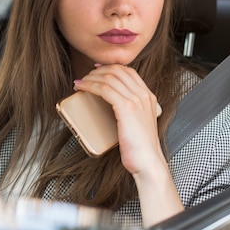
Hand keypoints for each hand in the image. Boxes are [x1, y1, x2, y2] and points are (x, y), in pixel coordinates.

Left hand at [73, 64, 183, 225]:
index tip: (97, 69)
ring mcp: (136, 100)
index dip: (111, 67)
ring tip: (80, 83)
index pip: (129, 71)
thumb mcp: (138, 123)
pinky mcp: (126, 107)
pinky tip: (82, 88)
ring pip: (109, 78)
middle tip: (85, 76)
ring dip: (91, 77)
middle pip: (118, 71)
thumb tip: (114, 104)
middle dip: (98, 71)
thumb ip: (131, 111)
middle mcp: (144, 94)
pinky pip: (104, 89)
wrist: (148, 162)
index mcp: (148, 96)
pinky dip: (90, 86)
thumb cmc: (140, 148)